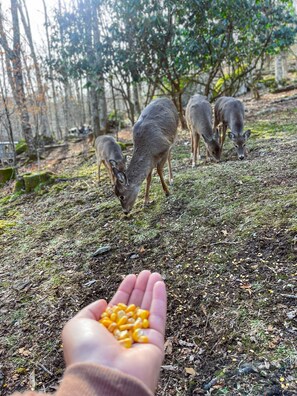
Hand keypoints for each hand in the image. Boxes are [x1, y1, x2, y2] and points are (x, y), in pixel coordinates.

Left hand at [62, 270, 166, 391]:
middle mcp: (123, 335)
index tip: (130, 277)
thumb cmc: (86, 352)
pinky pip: (159, 317)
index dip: (124, 291)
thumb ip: (89, 311)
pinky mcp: (155, 343)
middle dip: (140, 288)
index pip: (118, 307)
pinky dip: (160, 299)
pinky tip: (159, 283)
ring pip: (148, 309)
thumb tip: (104, 302)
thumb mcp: (76, 325)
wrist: (103, 377)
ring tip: (154, 274)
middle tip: (145, 273)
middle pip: (135, 306)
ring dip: (152, 290)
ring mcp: (140, 339)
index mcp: (105, 332)